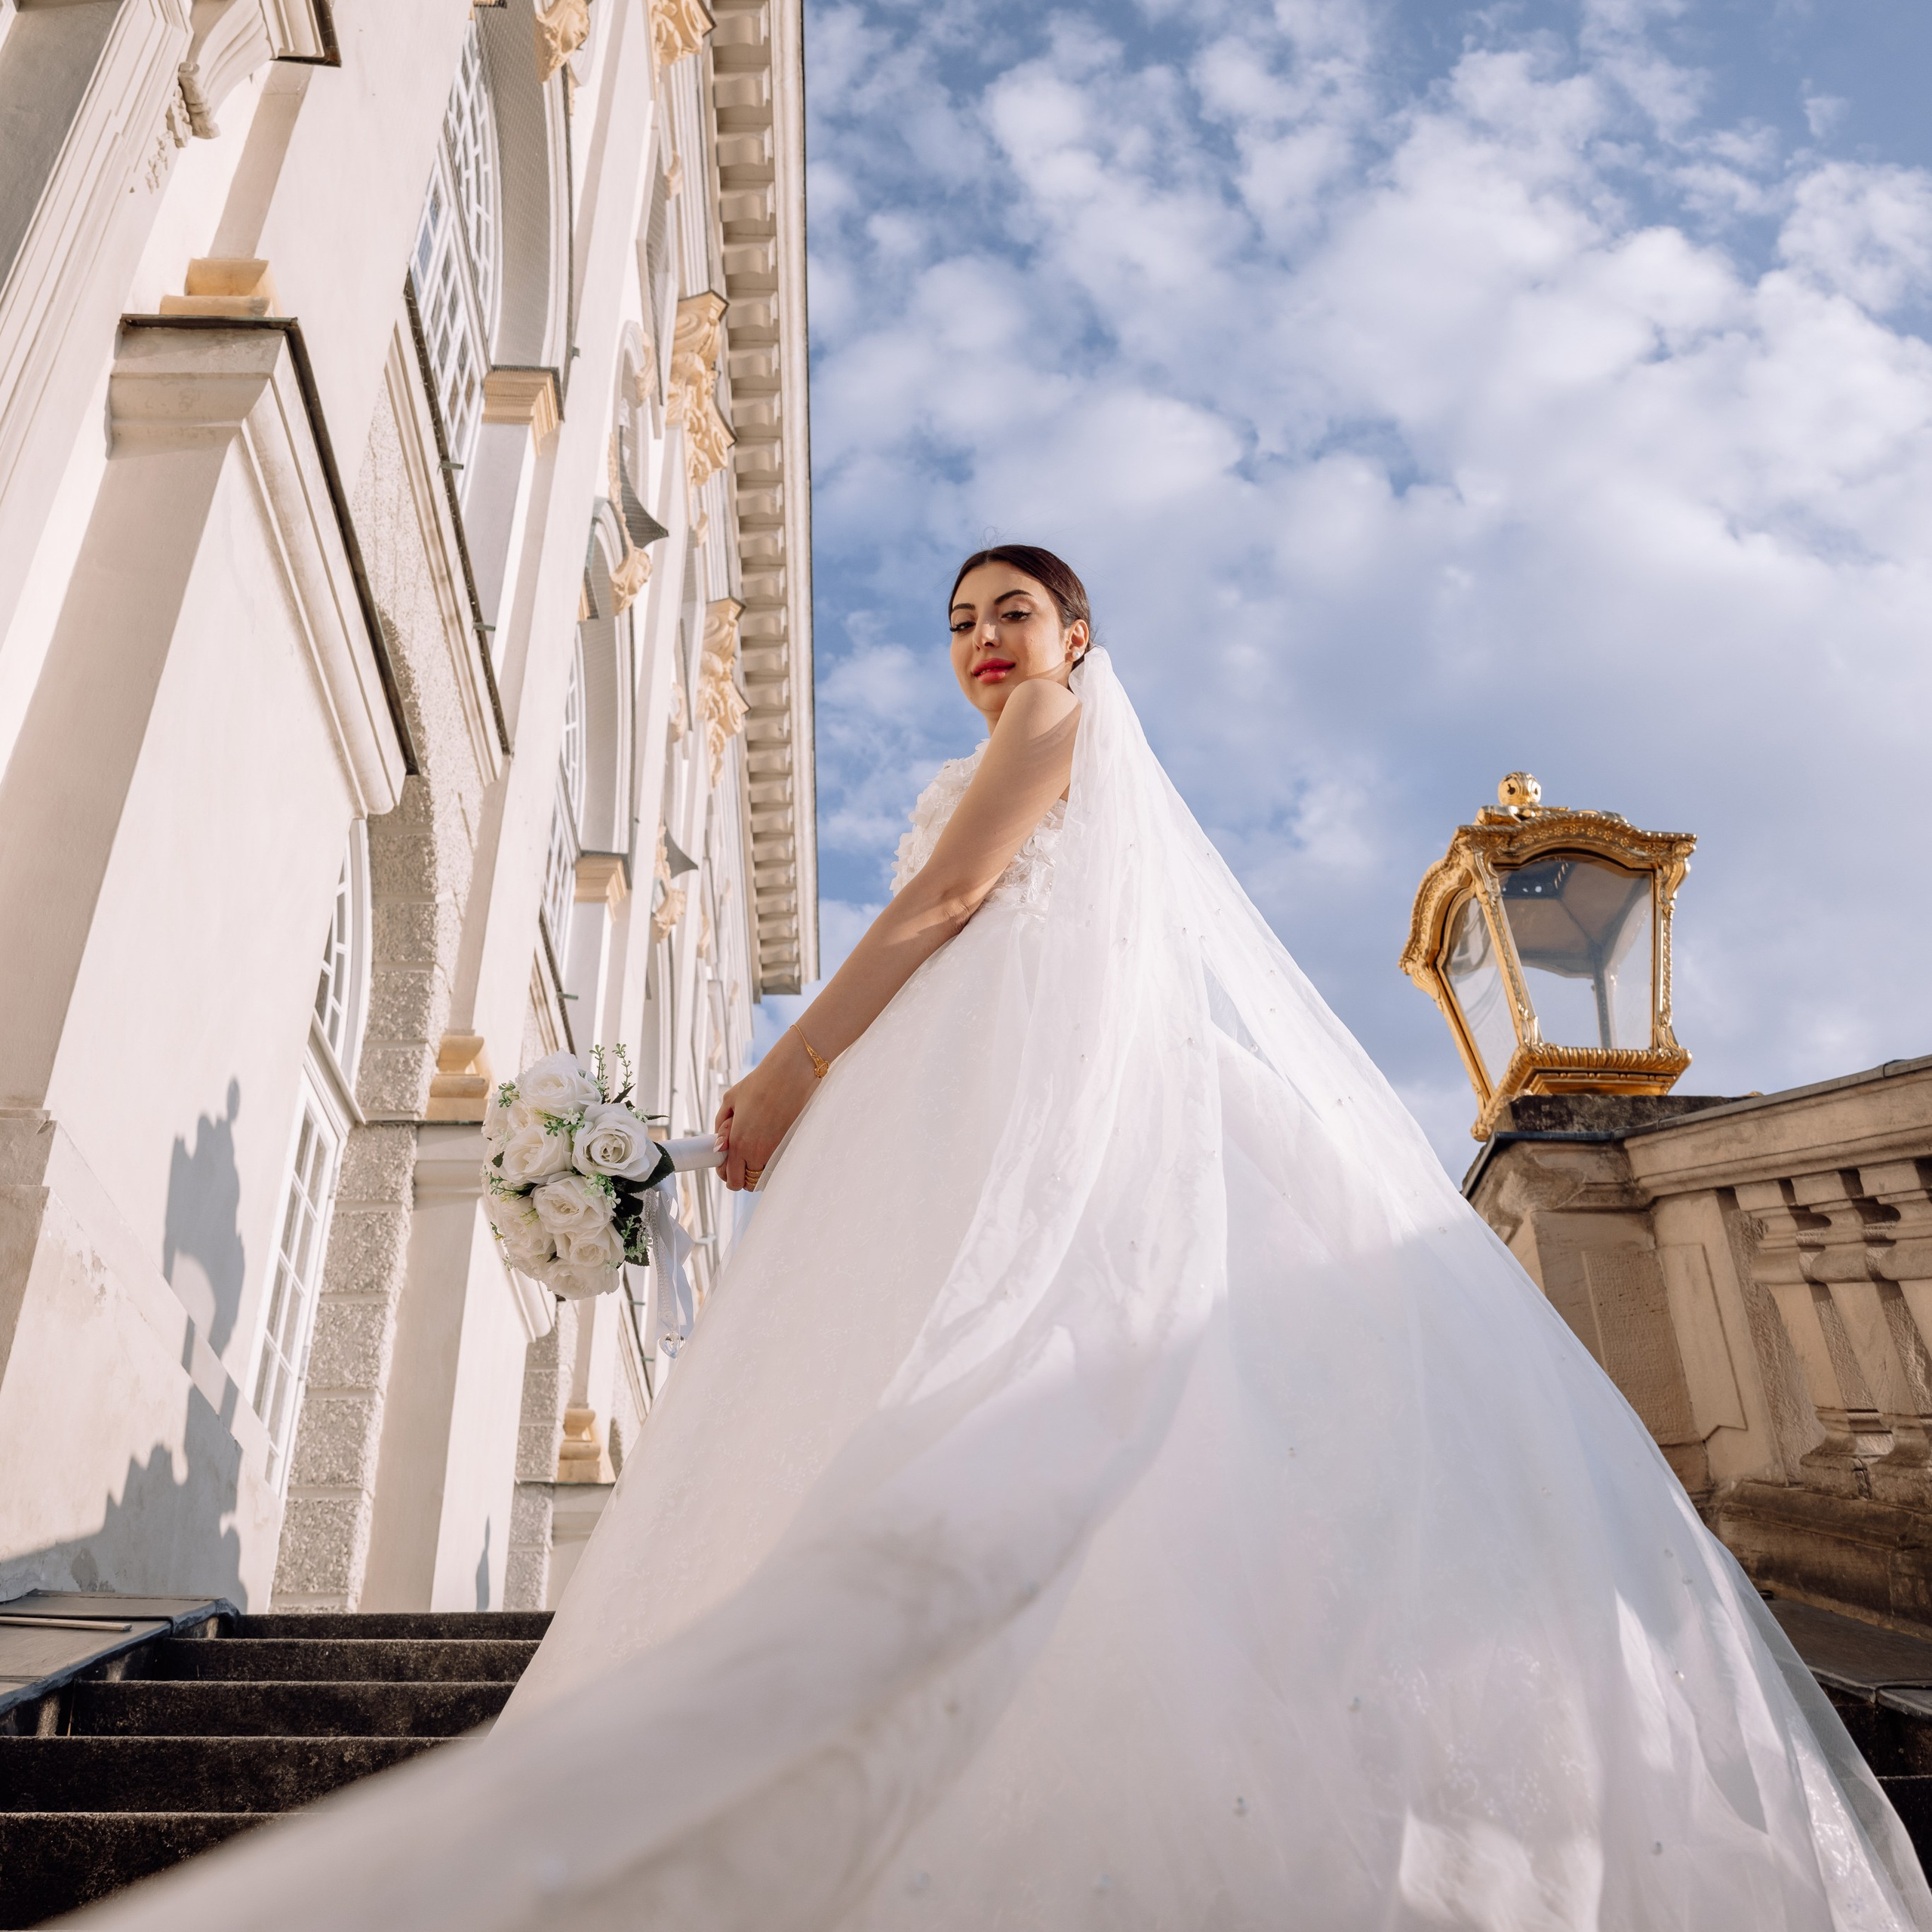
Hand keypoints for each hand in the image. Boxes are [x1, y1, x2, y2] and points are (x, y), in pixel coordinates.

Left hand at [714, 1033, 820, 1189]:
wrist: (790, 1074)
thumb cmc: (760, 1083)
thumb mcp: (731, 1099)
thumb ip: (721, 1124)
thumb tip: (720, 1142)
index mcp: (740, 1143)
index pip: (733, 1180)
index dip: (728, 1177)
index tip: (728, 1166)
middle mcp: (758, 1152)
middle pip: (749, 1184)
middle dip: (744, 1175)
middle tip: (742, 1159)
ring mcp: (777, 1151)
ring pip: (766, 1176)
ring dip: (759, 1169)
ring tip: (758, 1148)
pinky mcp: (792, 1145)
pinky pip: (780, 1163)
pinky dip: (774, 1160)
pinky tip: (771, 1142)